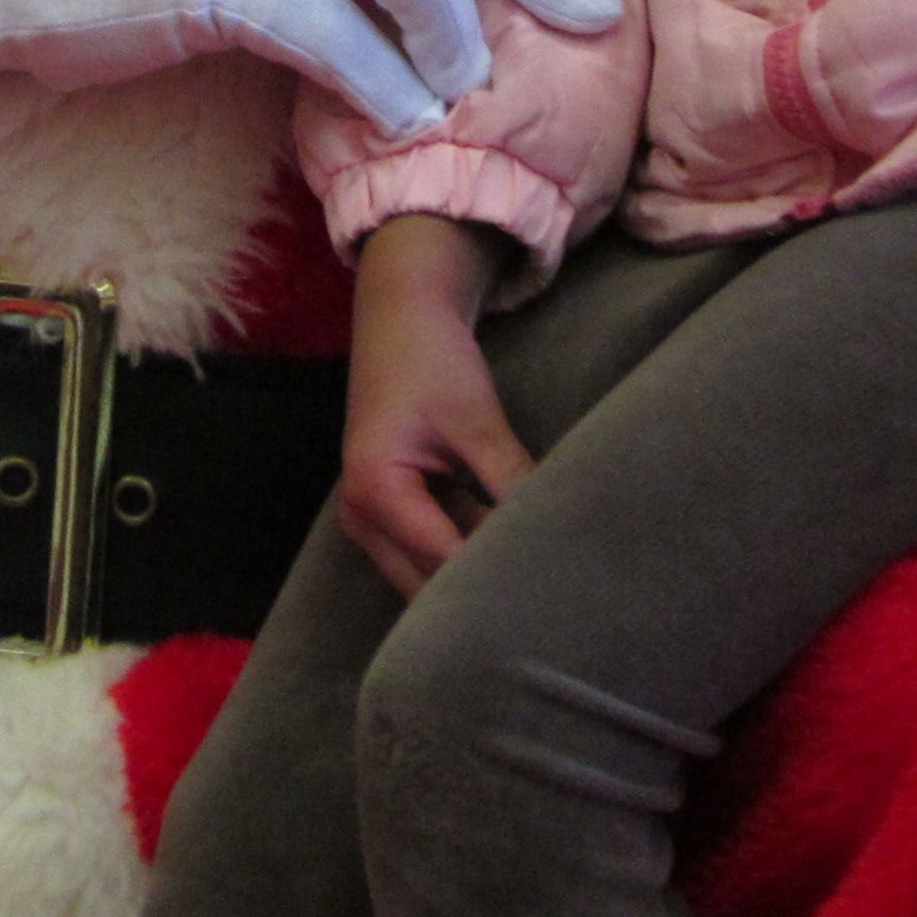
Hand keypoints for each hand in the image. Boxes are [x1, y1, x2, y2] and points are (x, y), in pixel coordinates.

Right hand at [339, 214, 533, 595]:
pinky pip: (432, 553)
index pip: (443, 561)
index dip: (495, 576)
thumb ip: (511, 482)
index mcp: (374, 493)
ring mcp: (372, 521)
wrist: (401, 319)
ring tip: (534, 578)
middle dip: (482, 589)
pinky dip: (469, 552)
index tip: (548, 586)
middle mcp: (362, 519)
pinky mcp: (392, 514)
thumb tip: (555, 532)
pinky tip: (512, 549)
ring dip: (476, 573)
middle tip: (547, 597)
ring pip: (430, 574)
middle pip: (428, 584)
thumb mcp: (478, 421)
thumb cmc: (431, 360)